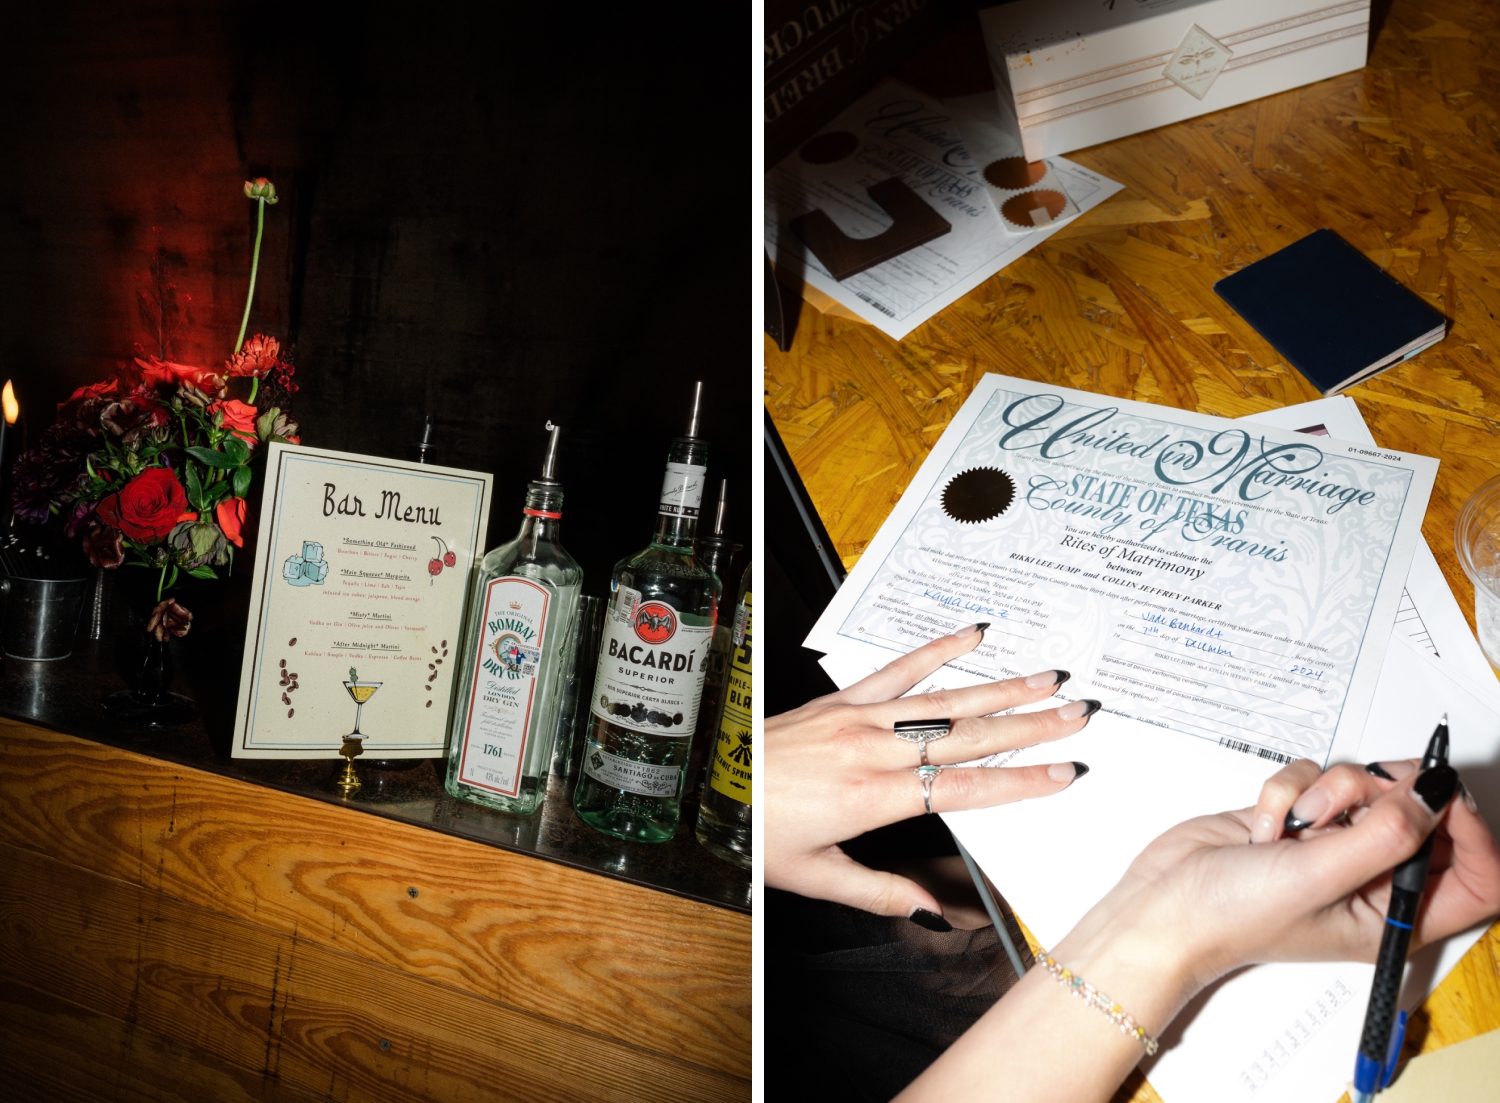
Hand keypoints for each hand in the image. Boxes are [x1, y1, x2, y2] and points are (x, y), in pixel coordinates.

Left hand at [766, 623, 1099, 919]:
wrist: (716, 787)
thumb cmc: (760, 832)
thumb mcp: (816, 876)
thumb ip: (880, 893)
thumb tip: (931, 912)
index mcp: (871, 798)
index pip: (965, 789)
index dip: (1021, 782)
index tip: (1064, 774)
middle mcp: (870, 750)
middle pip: (967, 737)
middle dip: (1030, 726)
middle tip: (1078, 714)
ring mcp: (856, 718)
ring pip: (942, 701)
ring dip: (1000, 688)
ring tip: (1046, 679)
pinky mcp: (840, 700)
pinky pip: (896, 670)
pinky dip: (936, 649)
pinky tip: (970, 635)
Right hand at [1053, 759, 1499, 1018]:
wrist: (1163, 902)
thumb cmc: (1231, 918)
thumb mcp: (1319, 879)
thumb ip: (1386, 835)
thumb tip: (1435, 797)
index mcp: (1397, 916)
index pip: (1477, 873)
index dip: (1470, 831)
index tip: (1438, 798)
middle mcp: (1372, 879)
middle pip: (1424, 814)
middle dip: (1387, 795)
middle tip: (1356, 798)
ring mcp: (1335, 844)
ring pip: (1367, 785)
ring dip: (1329, 789)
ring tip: (1297, 821)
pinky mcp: (1300, 816)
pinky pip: (1318, 775)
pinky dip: (1290, 788)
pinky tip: (1269, 823)